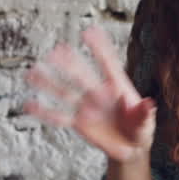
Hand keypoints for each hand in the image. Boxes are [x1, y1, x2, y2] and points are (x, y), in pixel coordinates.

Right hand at [23, 27, 155, 163]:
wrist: (131, 148)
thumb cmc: (141, 130)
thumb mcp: (146, 123)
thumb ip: (144, 114)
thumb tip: (149, 104)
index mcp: (118, 86)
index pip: (108, 63)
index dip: (100, 48)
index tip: (89, 30)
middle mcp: (99, 92)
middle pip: (81, 75)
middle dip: (70, 64)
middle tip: (56, 50)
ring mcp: (87, 106)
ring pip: (65, 92)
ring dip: (49, 83)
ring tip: (32, 72)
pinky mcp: (79, 123)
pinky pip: (59, 117)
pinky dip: (45, 112)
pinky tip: (29, 105)